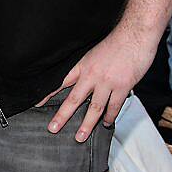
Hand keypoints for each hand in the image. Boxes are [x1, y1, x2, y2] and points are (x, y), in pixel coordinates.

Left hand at [39, 23, 156, 141]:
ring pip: (94, 108)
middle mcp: (91, 75)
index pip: (60, 82)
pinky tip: (106, 124)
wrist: (134, 35)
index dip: (48, 93)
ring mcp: (107, 82)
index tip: (37, 103)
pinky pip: (114, 106)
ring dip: (87, 124)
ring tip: (80, 136)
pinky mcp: (122, 86)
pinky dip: (109, 117)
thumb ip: (89, 68)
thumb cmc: (116, 42)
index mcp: (82, 65)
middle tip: (53, 128)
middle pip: (73, 99)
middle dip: (62, 116)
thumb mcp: (94, 53)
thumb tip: (85, 81)